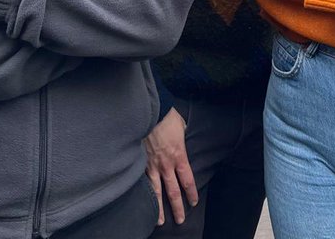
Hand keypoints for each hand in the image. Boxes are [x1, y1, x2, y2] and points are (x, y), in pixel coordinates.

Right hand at [144, 107, 197, 225]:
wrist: (150, 112)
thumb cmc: (167, 117)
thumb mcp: (181, 126)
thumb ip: (182, 136)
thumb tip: (182, 137)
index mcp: (179, 156)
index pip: (187, 180)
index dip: (191, 193)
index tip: (193, 202)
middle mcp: (166, 165)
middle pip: (173, 191)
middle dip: (177, 207)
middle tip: (180, 219)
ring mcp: (152, 166)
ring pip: (157, 192)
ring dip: (159, 208)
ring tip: (160, 221)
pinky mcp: (141, 163)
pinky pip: (144, 182)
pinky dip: (145, 194)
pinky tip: (144, 203)